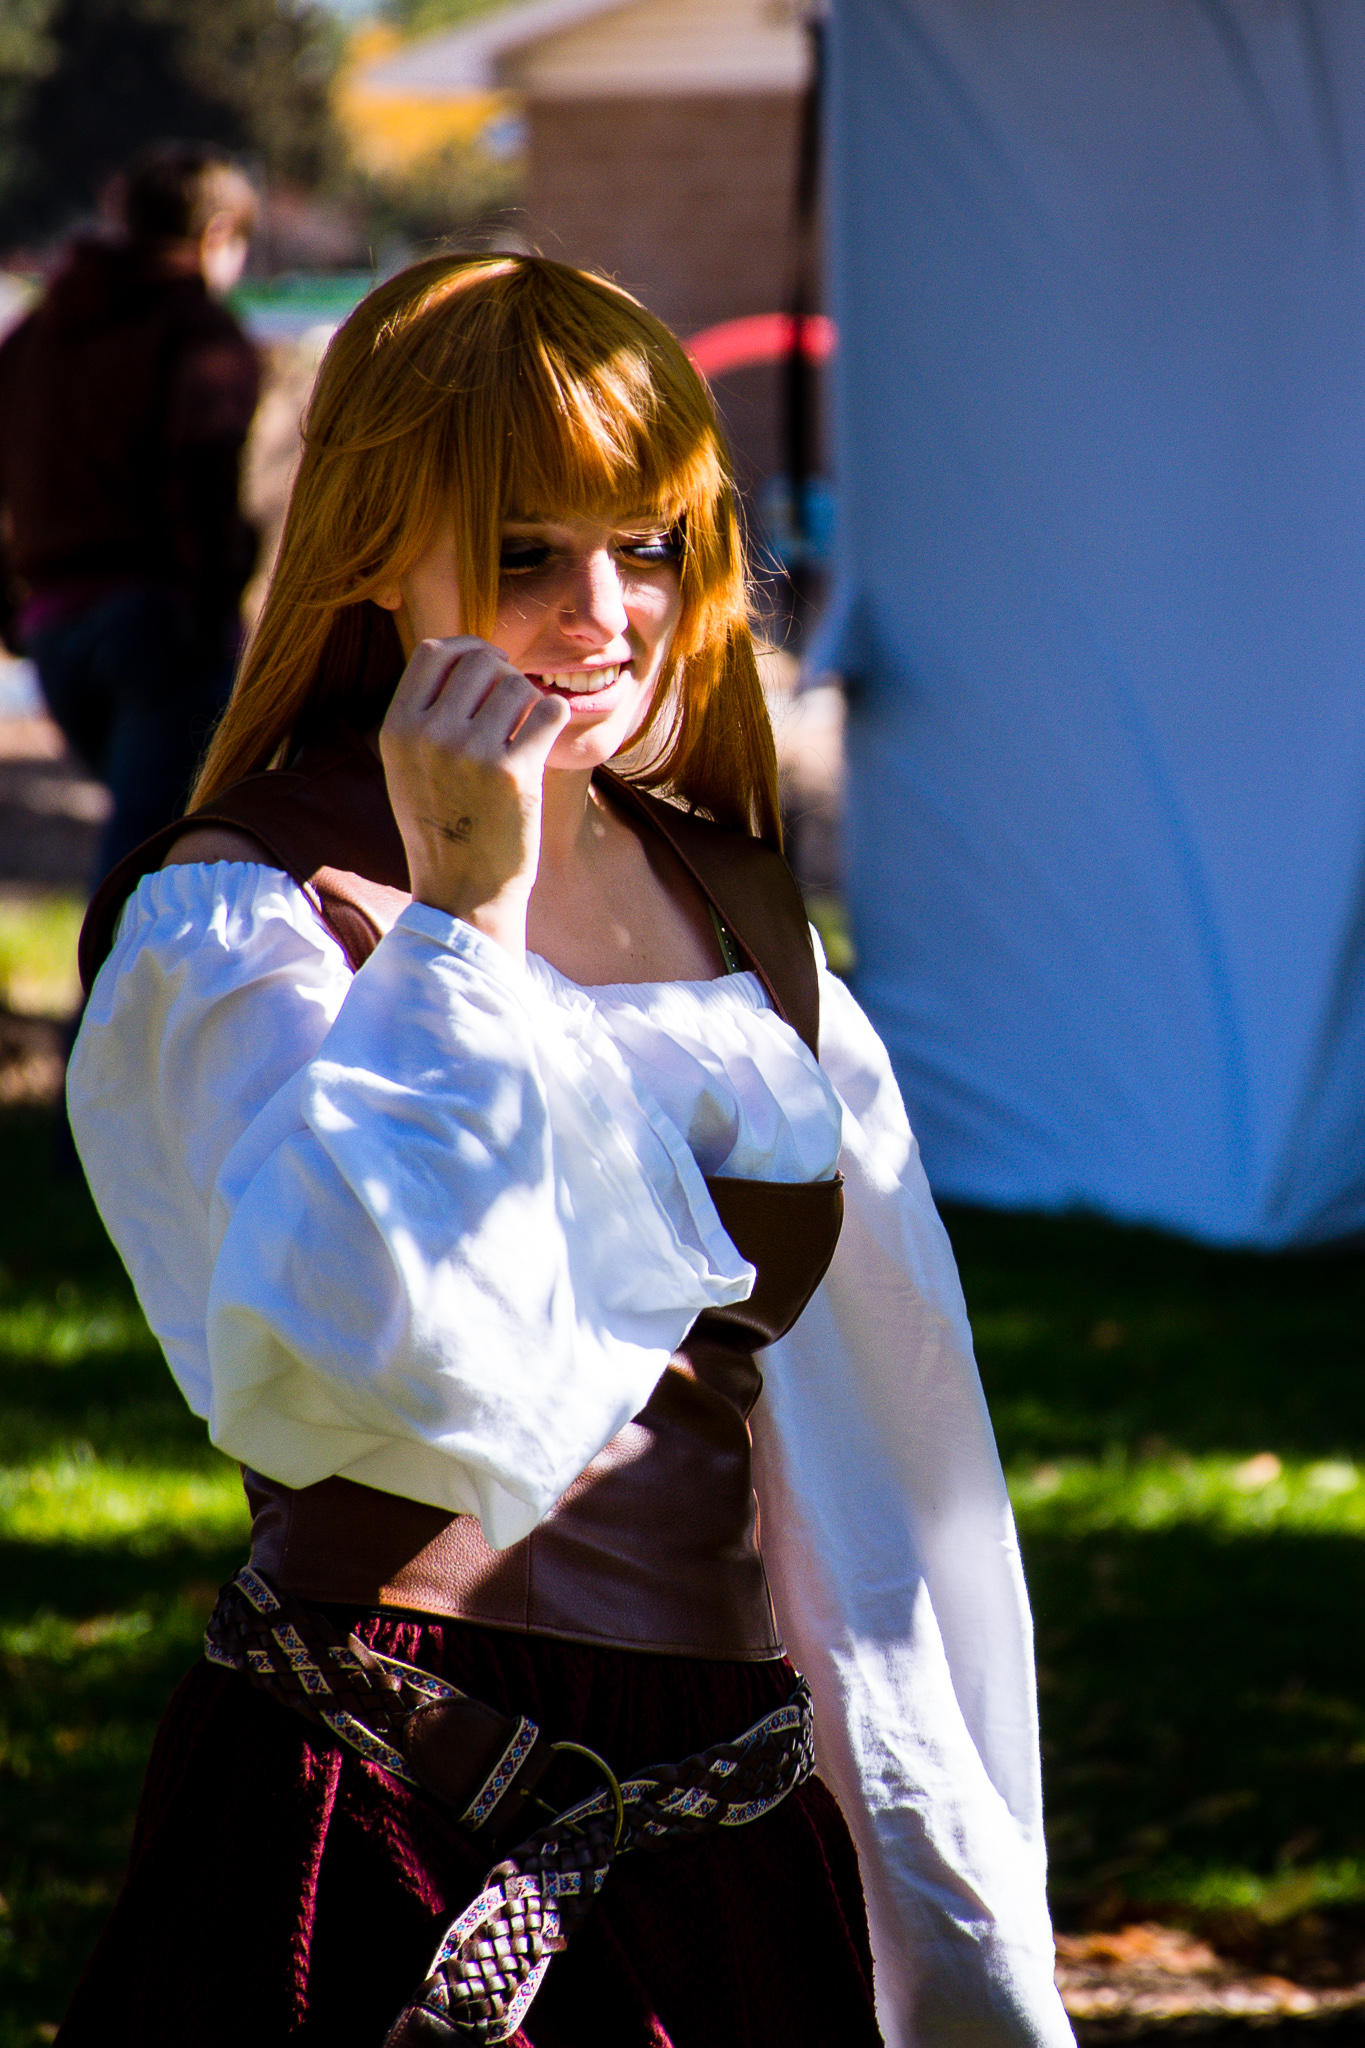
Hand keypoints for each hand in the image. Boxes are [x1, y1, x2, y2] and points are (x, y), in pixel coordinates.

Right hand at [379, 636, 569, 955]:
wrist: (463, 894)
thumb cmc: (443, 827)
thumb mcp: (409, 767)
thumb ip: (425, 713)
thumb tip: (465, 654)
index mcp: (398, 729)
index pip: (433, 651)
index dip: (468, 649)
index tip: (489, 667)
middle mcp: (430, 735)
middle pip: (480, 660)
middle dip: (504, 674)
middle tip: (513, 706)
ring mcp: (471, 753)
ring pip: (517, 684)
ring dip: (529, 701)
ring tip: (524, 734)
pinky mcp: (514, 773)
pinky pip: (548, 710)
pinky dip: (553, 718)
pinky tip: (544, 740)